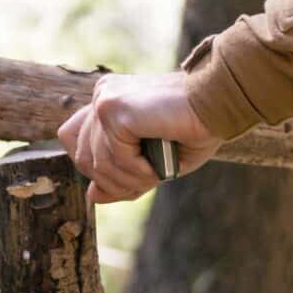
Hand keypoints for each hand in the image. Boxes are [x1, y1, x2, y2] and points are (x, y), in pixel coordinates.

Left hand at [58, 71, 219, 206]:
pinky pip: (113, 158)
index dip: (93, 167)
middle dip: (113, 181)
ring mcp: (104, 101)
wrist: (218, 104)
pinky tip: (158, 166)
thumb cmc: (195, 129)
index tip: (126, 178)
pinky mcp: (112, 109)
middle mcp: (102, 96)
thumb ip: (121, 175)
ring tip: (156, 174)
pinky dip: (138, 171)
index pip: (73, 139)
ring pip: (96, 162)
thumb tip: (92, 196)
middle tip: (146, 182)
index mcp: (110, 100)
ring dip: (129, 179)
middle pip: (81, 156)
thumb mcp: (153, 160)